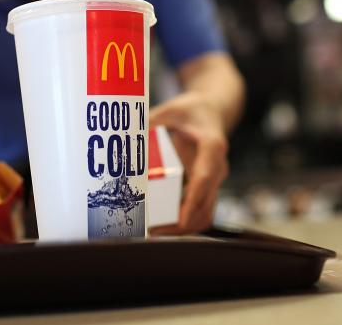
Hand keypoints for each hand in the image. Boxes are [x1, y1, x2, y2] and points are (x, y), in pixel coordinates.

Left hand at [149, 92, 229, 234]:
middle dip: (181, 224)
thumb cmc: (190, 110)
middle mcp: (218, 167)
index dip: (192, 201)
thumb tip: (123, 141)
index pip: (204, 178)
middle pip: (206, 206)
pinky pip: (198, 210)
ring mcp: (215, 180)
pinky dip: (181, 220)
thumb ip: (150, 124)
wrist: (212, 111)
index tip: (180, 220)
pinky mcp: (207, 187)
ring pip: (204, 214)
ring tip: (150, 232)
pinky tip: (157, 223)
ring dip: (180, 227)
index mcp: (211, 146)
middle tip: (151, 231)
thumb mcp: (169, 109)